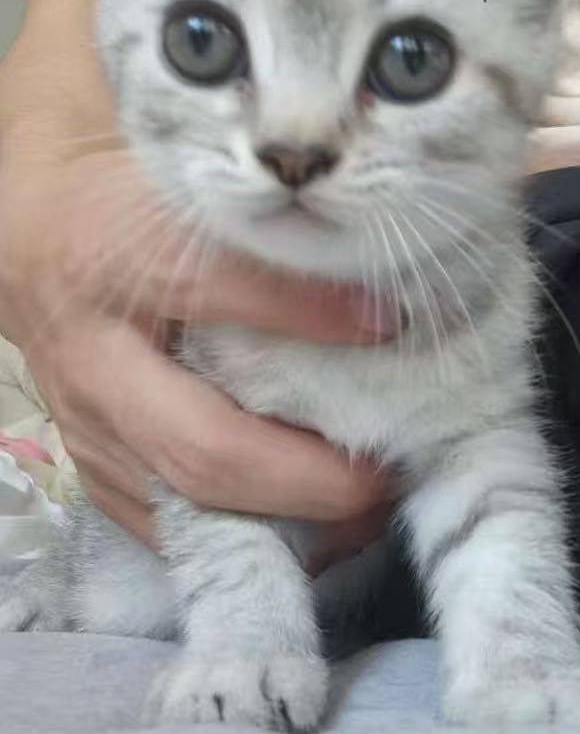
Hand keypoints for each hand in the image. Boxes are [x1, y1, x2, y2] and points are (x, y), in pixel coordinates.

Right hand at [0, 133, 396, 564]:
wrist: (34, 253)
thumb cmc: (123, 216)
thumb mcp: (183, 197)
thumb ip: (259, 227)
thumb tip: (369, 268)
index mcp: (116, 265)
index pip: (220, 292)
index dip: (309, 314)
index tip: (390, 326)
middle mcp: (96, 362)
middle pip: (205, 445)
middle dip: (311, 476)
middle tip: (388, 468)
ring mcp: (91, 432)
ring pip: (193, 504)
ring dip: (293, 521)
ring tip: (369, 504)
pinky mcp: (98, 473)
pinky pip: (176, 531)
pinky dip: (253, 536)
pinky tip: (313, 523)